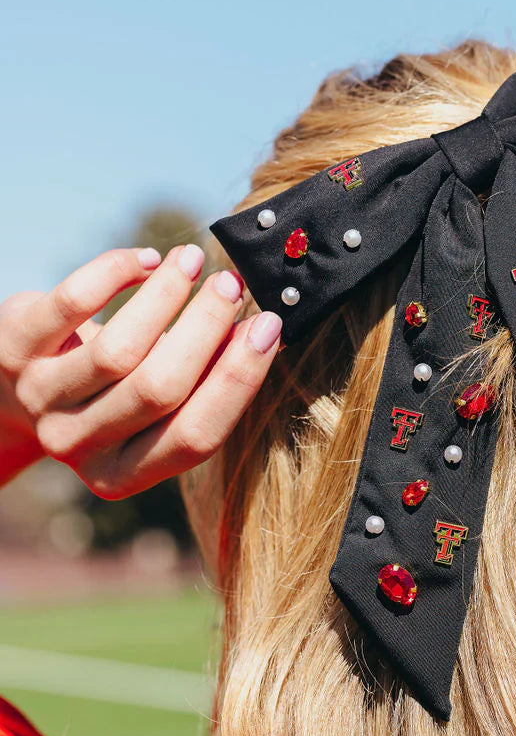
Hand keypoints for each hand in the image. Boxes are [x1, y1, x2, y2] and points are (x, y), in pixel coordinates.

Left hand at [0, 243, 280, 494]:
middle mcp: (76, 446)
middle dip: (206, 329)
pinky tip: (146, 260)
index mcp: (121, 476)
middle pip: (158, 390)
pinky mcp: (13, 349)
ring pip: (118, 350)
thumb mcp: (146, 409)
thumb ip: (199, 384)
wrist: (7, 386)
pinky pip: (73, 304)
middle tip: (233, 284)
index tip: (270, 326)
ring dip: (167, 296)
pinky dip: (117, 272)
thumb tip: (264, 331)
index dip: (238, 379)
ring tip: (192, 260)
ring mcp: (40, 400)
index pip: (195, 436)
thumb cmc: (104, 391)